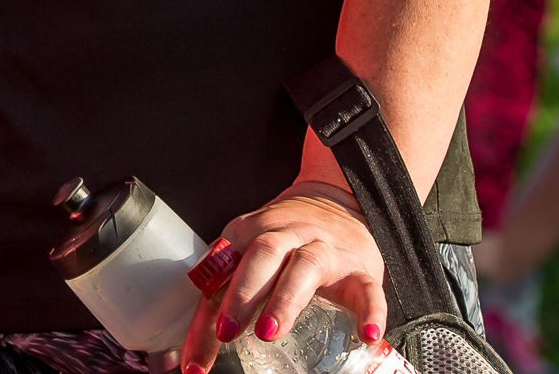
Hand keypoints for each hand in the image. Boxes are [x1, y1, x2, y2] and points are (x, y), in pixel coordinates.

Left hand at [178, 183, 385, 373]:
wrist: (337, 202)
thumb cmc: (282, 240)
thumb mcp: (246, 255)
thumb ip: (220, 296)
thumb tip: (189, 356)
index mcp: (249, 232)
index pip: (222, 272)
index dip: (206, 312)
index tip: (193, 355)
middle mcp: (286, 235)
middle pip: (262, 255)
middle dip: (242, 293)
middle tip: (227, 331)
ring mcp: (325, 249)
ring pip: (306, 266)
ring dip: (285, 299)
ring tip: (270, 332)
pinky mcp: (360, 268)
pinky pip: (368, 289)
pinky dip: (369, 312)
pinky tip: (366, 335)